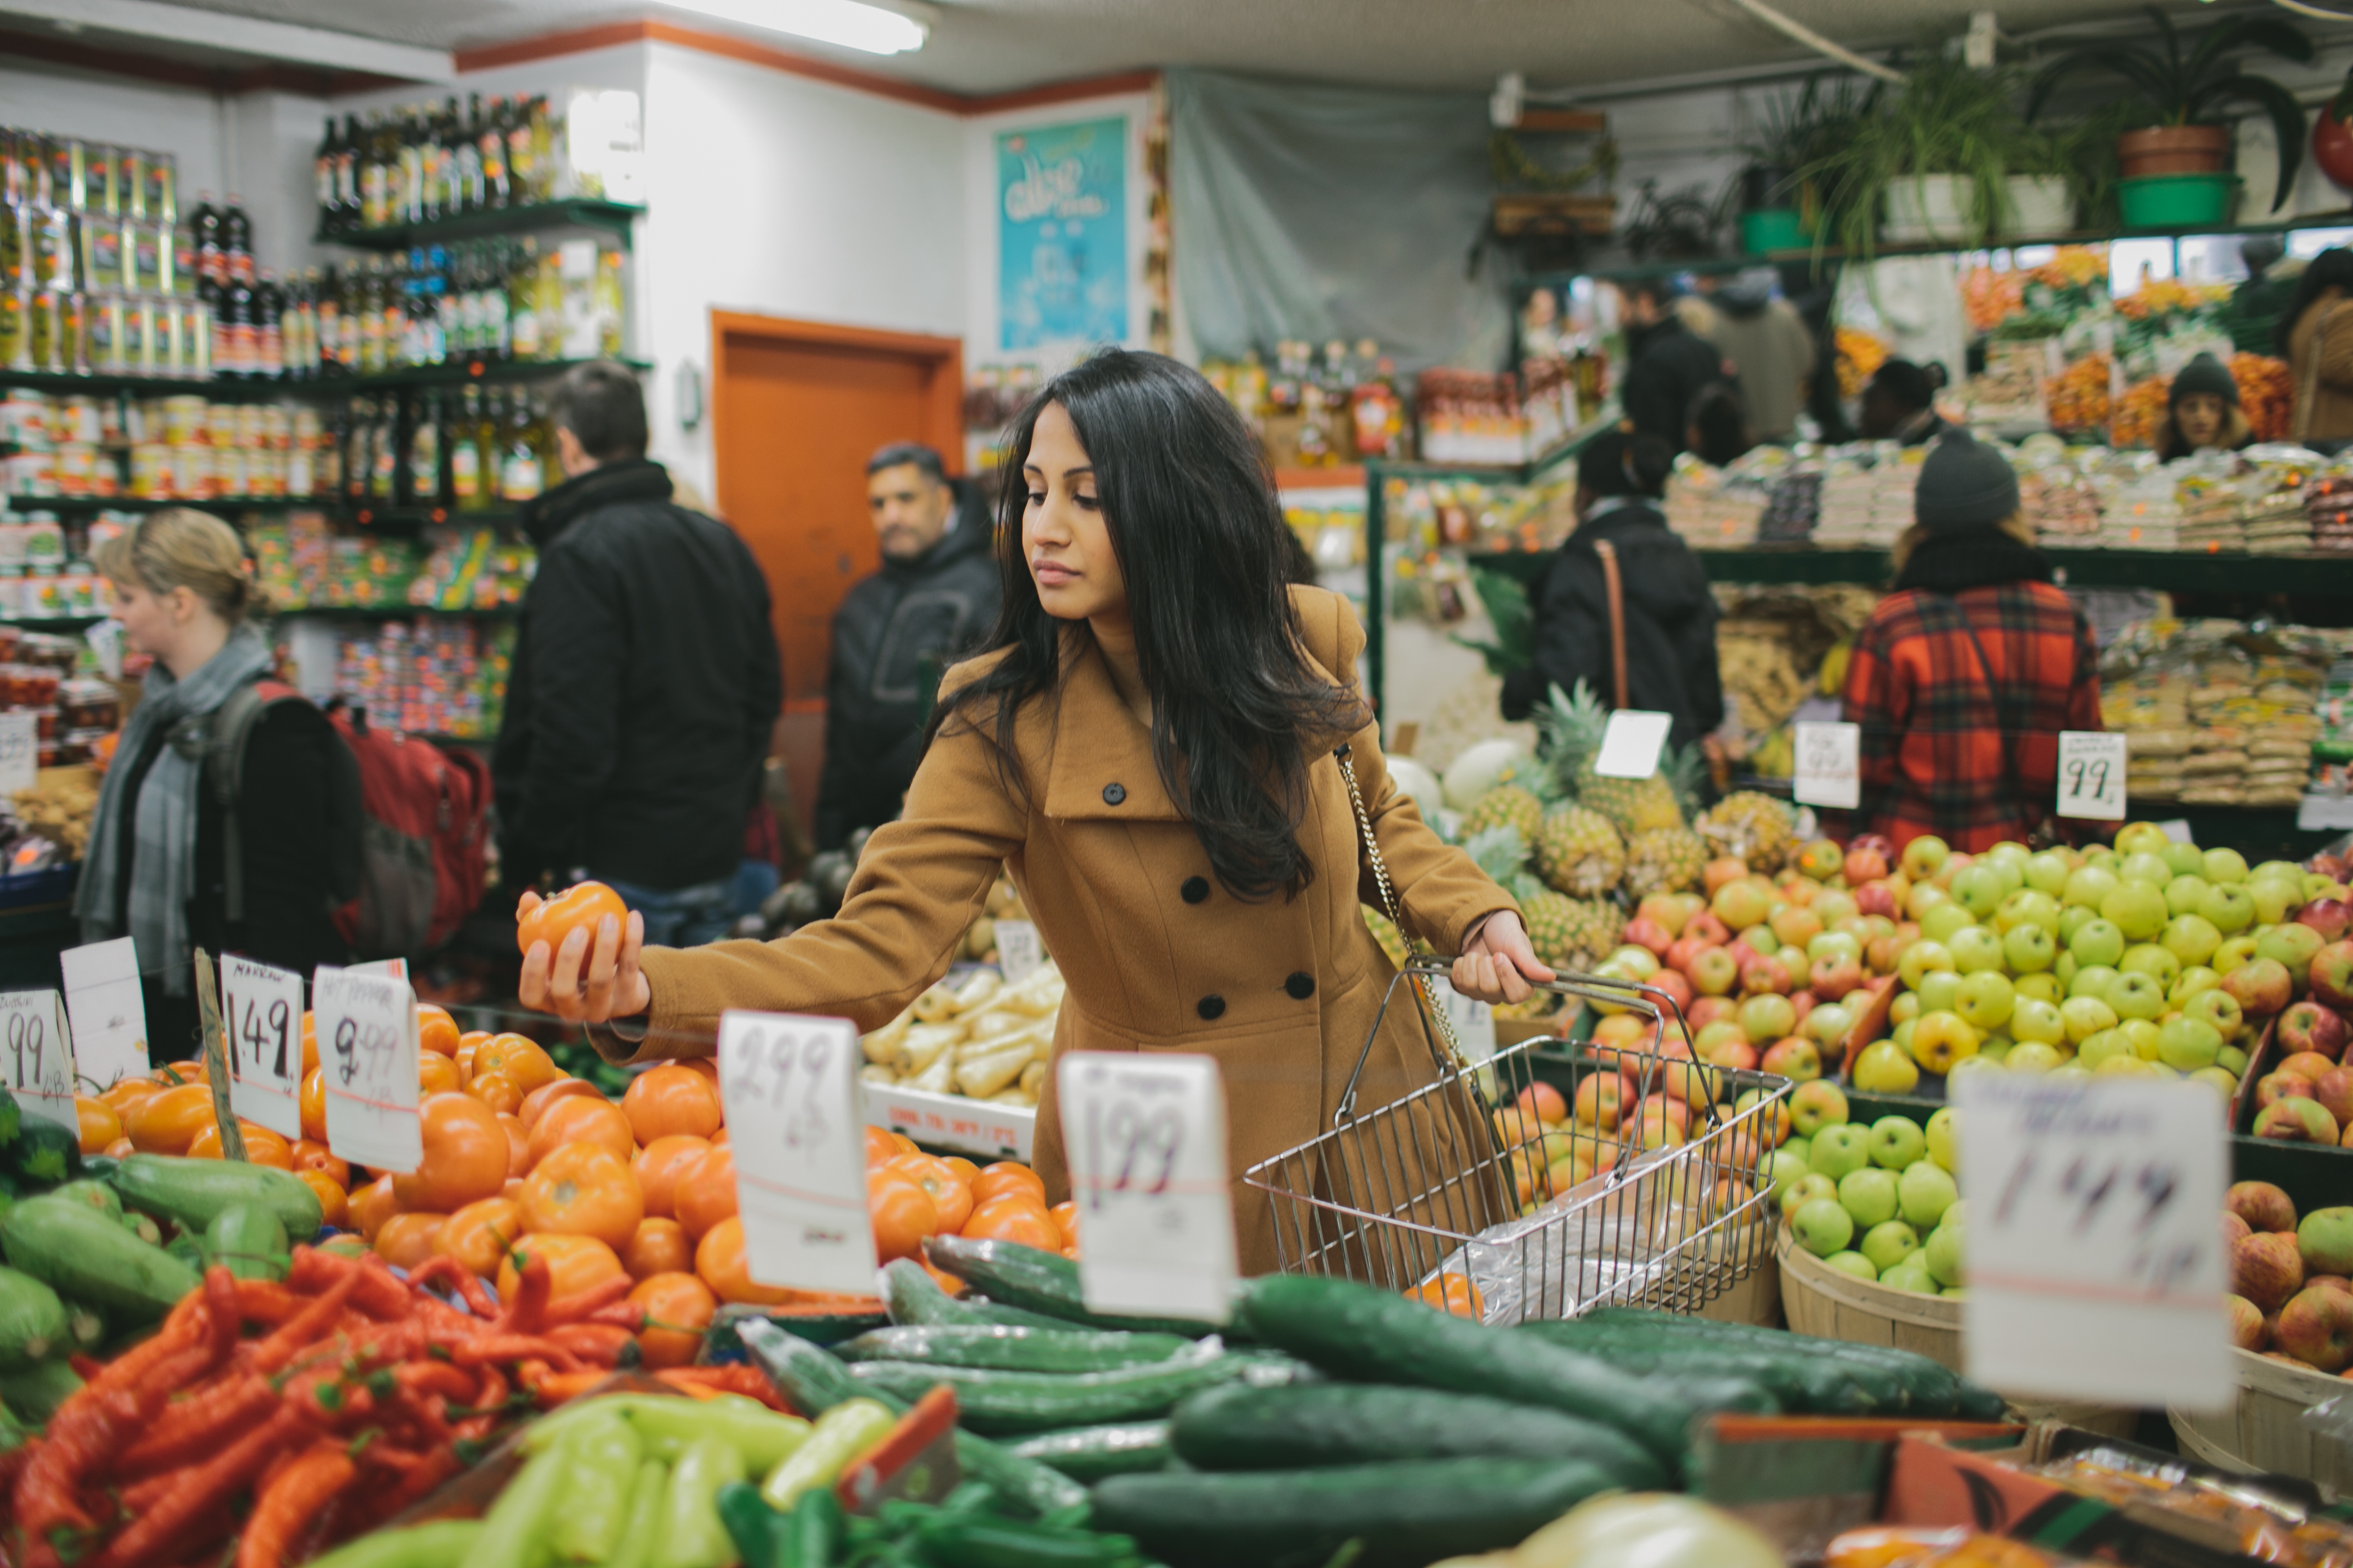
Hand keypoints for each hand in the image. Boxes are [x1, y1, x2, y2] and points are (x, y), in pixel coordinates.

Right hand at [517, 891, 650, 1024]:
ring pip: (601, 980)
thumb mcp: (555, 944)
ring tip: (608, 917)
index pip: (531, 996)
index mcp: (547, 999)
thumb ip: (537, 920)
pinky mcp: (628, 1000)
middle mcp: (571, 1010)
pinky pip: (630, 968)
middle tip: (577, 929)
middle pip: (564, 991)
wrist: (621, 984)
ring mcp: (600, 1008)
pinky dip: (632, 941)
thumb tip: (528, 897)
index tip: (539, 943)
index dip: (532, 973)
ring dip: (605, 946)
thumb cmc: (577, 959)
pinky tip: (633, 916)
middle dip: (568, 960)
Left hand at [1451, 911, 1553, 1005]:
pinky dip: (1460, 965)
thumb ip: (1531, 963)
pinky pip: (1458, 983)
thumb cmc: (1506, 934)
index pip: (1516, 994)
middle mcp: (1504, 993)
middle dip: (1486, 964)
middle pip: (1490, 989)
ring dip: (1472, 962)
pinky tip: (1468, 959)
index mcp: (1523, 986)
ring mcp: (1484, 993)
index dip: (1505, 974)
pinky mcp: (1467, 988)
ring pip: (1471, 986)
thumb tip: (1550, 977)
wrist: (1484, 925)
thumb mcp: (1518, 945)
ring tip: (1479, 955)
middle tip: (1491, 953)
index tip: (1499, 955)